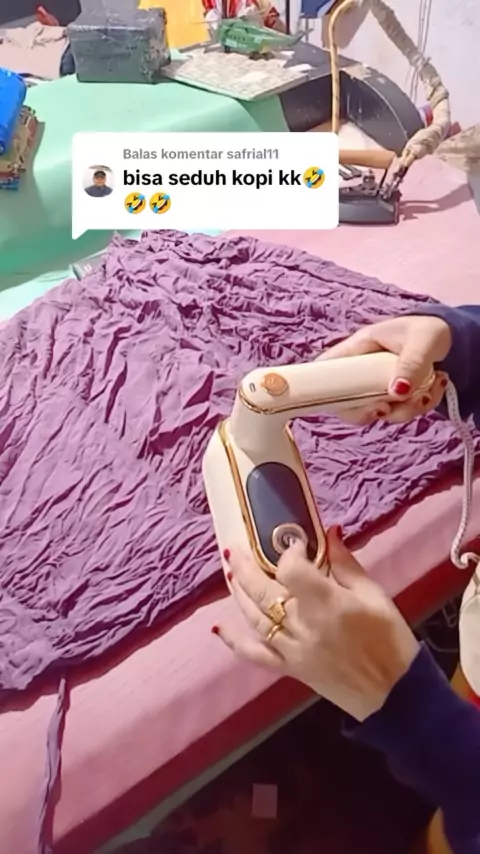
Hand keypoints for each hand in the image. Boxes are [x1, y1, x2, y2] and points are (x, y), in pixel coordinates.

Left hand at [214, 528, 418, 721]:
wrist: (395, 694)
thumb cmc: (390, 640)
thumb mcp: (375, 596)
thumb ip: (347, 564)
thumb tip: (330, 532)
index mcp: (327, 604)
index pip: (291, 571)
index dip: (288, 552)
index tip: (294, 542)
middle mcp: (303, 626)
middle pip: (264, 591)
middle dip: (246, 567)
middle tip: (234, 549)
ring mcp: (292, 649)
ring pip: (255, 617)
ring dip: (239, 593)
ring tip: (229, 571)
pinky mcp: (289, 669)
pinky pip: (255, 655)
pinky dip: (234, 641)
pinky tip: (218, 628)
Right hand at [317, 315, 451, 425]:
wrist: (453, 340)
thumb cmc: (428, 332)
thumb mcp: (422, 342)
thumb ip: (411, 364)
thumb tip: (395, 392)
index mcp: (358, 349)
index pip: (324, 369)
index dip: (321, 389)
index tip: (347, 403)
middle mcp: (361, 372)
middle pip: (345, 403)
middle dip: (371, 410)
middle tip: (390, 407)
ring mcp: (376, 387)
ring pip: (376, 412)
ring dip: (404, 410)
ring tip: (428, 391)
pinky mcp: (393, 399)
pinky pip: (398, 413)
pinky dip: (419, 408)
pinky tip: (435, 388)